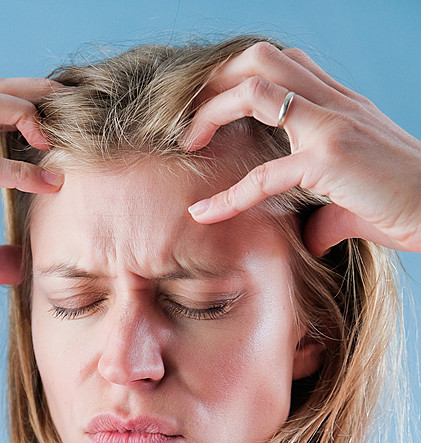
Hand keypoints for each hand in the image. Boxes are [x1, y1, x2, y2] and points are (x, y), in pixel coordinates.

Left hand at [184, 42, 420, 255]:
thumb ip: (326, 213)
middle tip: (188, 116)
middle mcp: (334, 103)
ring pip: (256, 89)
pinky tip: (203, 213)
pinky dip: (227, 196)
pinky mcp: (330, 159)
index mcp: (340, 104)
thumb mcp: (355, 203)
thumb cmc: (406, 206)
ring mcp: (331, 125)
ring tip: (189, 141)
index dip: (239, 77)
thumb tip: (309, 238)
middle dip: (215, 79)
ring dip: (212, 111)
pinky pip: (265, 174)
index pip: (283, 65)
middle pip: (261, 58)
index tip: (212, 109)